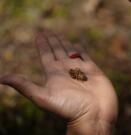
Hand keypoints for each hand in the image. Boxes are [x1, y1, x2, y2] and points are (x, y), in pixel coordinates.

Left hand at [0, 31, 117, 134]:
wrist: (94, 116)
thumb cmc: (70, 108)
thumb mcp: (44, 97)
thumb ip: (25, 86)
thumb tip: (1, 78)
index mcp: (54, 74)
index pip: (46, 54)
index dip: (42, 44)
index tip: (39, 34)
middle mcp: (66, 70)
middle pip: (57, 51)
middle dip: (52, 40)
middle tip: (47, 31)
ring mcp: (80, 69)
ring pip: (70, 52)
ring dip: (65, 43)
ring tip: (59, 35)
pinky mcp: (93, 70)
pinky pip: (86, 56)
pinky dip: (81, 50)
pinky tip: (77, 44)